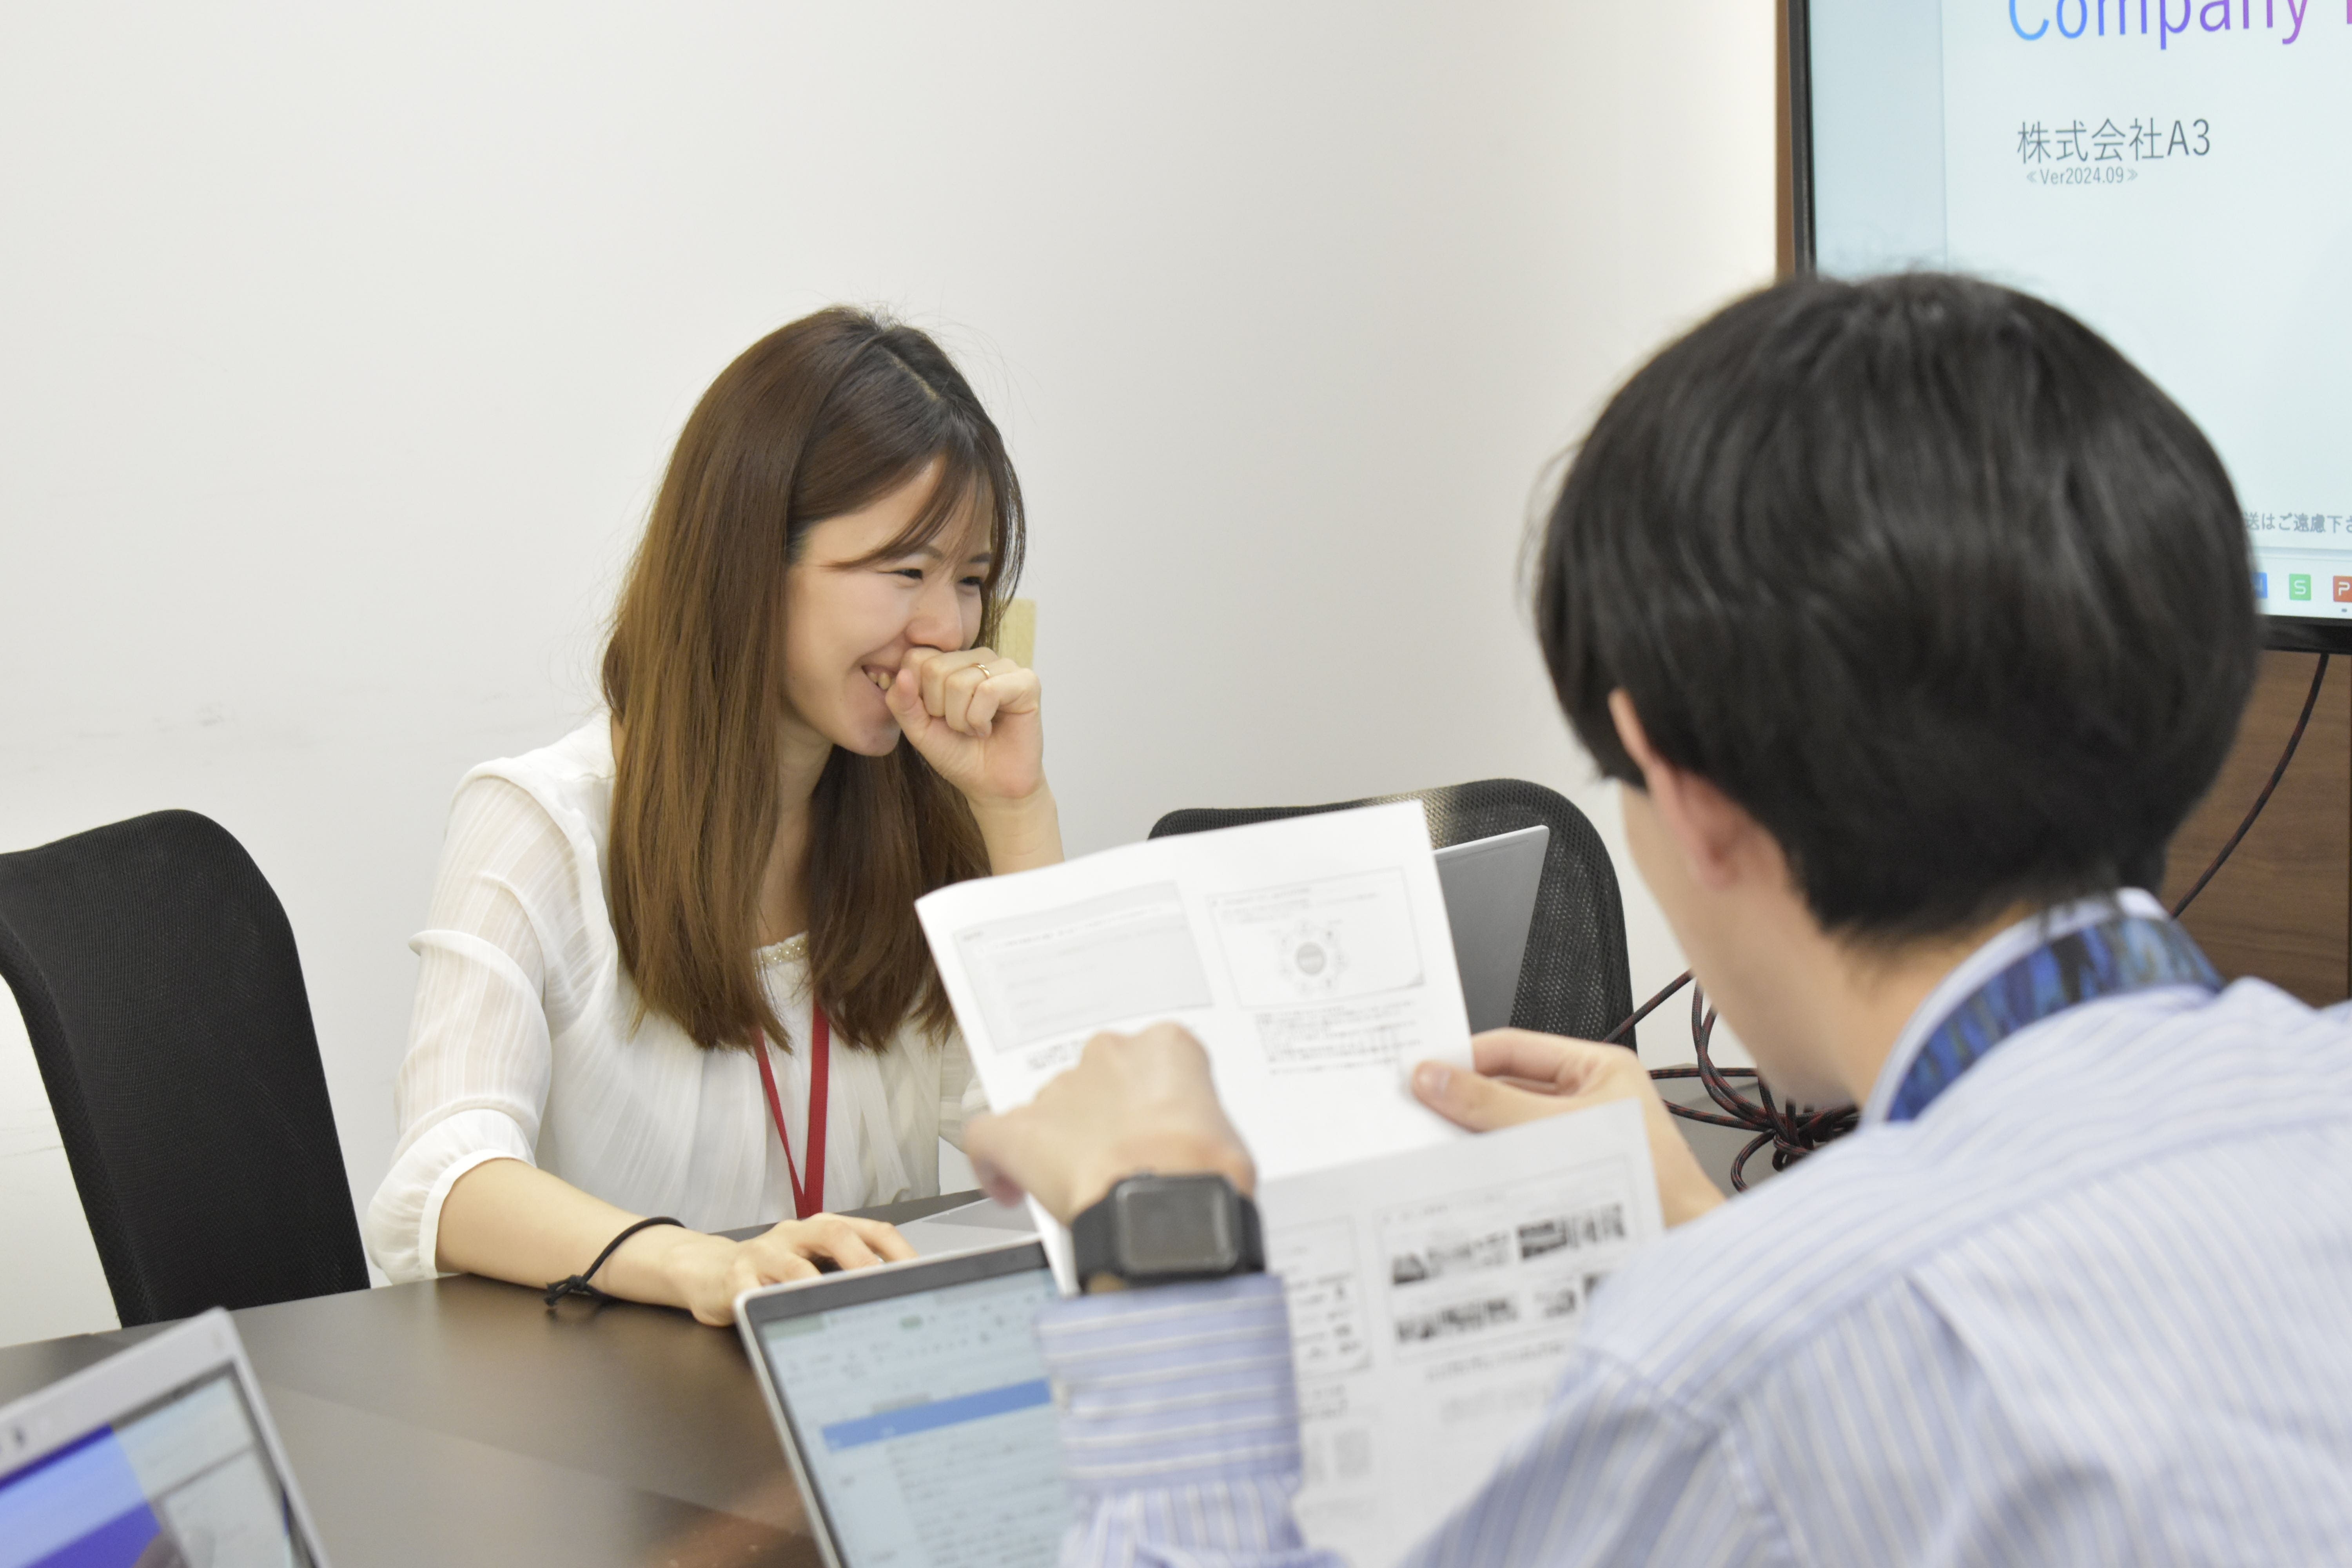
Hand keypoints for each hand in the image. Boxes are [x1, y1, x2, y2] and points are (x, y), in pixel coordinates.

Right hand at [629, 1215, 916, 1325]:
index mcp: (824, 1230)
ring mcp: (765, 1252)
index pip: (871, 1230)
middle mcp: (797, 1234)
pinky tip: (771, 1313)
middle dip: (860, 1259)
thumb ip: (846, 1276)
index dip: (898, 1249)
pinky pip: (749, 1289)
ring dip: (811, 1281)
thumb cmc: (773, 1273)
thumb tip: (898, 1298)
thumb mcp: (814, 1268)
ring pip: (791, 1262)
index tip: (921, 1271)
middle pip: (834, 1233)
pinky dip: (761, 1301)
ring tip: (827, 1299)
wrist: (709, 1271)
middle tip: (880, 1283)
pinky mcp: (736, 1276)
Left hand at [884, 645, 1044, 805]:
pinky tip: (988, 729)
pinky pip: (988, 691)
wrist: (993, 786)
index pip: (916, 657)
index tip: (936, 716)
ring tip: (974, 729)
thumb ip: (902, 702)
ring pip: (960, 682)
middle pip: (935, 669)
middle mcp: (977, 657)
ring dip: (961, 720)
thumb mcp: (918, 729)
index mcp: (951, 661)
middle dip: (940, 710)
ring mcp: (1004, 666)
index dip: (918, 696)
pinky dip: (980, 720)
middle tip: (959, 726)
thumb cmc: (957, 754)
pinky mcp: (1027, 681)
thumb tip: (902, 674)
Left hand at [963, 1023, 1256, 1223]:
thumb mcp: (1224, 1137)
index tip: (1151, 1127)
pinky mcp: (1021, 1129)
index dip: (1147, 1100)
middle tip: (1119, 1160)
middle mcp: (1108, 1055)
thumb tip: (1183, 1151)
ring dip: (1059, 1142)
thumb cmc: (1203, 1176)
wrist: (1168, 1208)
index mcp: (1163, 1047)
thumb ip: (1194, 1125)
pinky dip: (993, 1163)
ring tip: (1079, 1188)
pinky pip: (988, 1137)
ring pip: (1049, 1109)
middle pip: (1095, 1081)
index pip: (1150, 1061)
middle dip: (1101, 1118)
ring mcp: (1061, 1089)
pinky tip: (1007, 1187)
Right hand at [1412, 1030, 1726, 1227]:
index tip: (1424, 1074)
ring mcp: (1580, 1137)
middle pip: (1508, 1087)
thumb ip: (1491, 1103)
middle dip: (1466, 1100)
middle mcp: (1589, 1098)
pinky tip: (1469, 1172)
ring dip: (1478, 1135)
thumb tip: (1436, 1078)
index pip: (1512, 1048)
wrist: (1684, 1241)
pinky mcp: (1572, 1173)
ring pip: (1511, 1125)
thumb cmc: (1652, 1178)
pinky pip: (1521, 1157)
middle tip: (1421, 1109)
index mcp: (1596, 1067)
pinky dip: (1494, 1162)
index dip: (1464, 1058)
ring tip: (1439, 1144)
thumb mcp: (1554, 1128)